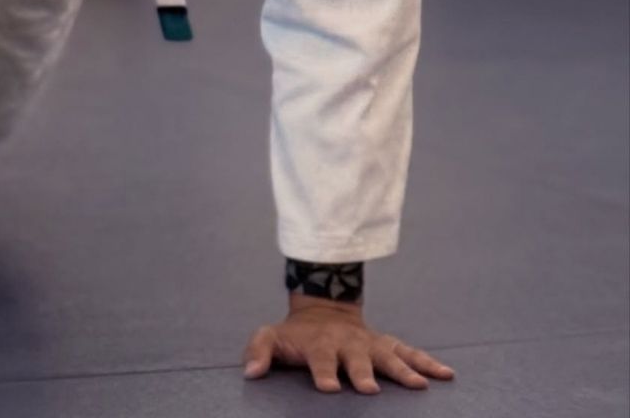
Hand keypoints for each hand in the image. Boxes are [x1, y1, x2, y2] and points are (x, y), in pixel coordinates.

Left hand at [243, 295, 454, 393]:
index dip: (323, 373)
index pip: (320, 361)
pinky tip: (446, 375)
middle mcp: (348, 344)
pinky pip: (409, 353)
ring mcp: (370, 344)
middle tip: (370, 388)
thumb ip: (259, 351)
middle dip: (363, 373)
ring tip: (420, 386)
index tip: (329, 388)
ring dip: (403, 370)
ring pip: (388, 356)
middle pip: (357, 359)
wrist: (323, 308)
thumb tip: (250, 373)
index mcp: (320, 345)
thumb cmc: (296, 333)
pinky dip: (427, 362)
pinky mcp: (386, 345)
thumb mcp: (271, 336)